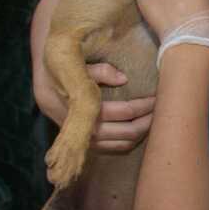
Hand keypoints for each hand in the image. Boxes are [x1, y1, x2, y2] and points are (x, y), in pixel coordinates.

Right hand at [34, 62, 153, 152]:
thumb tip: (124, 79)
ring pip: (119, 145)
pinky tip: (140, 129)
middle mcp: (79, 128)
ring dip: (140, 134)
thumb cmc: (64, 64)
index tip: (157, 97)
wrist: (45, 76)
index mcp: (78, 107)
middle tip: (164, 110)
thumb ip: (100, 70)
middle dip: (147, 122)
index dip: (143, 105)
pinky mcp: (83, 142)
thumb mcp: (77, 61)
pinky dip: (128, 141)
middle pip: (124, 133)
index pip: (120, 112)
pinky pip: (111, 148)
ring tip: (155, 120)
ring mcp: (81, 138)